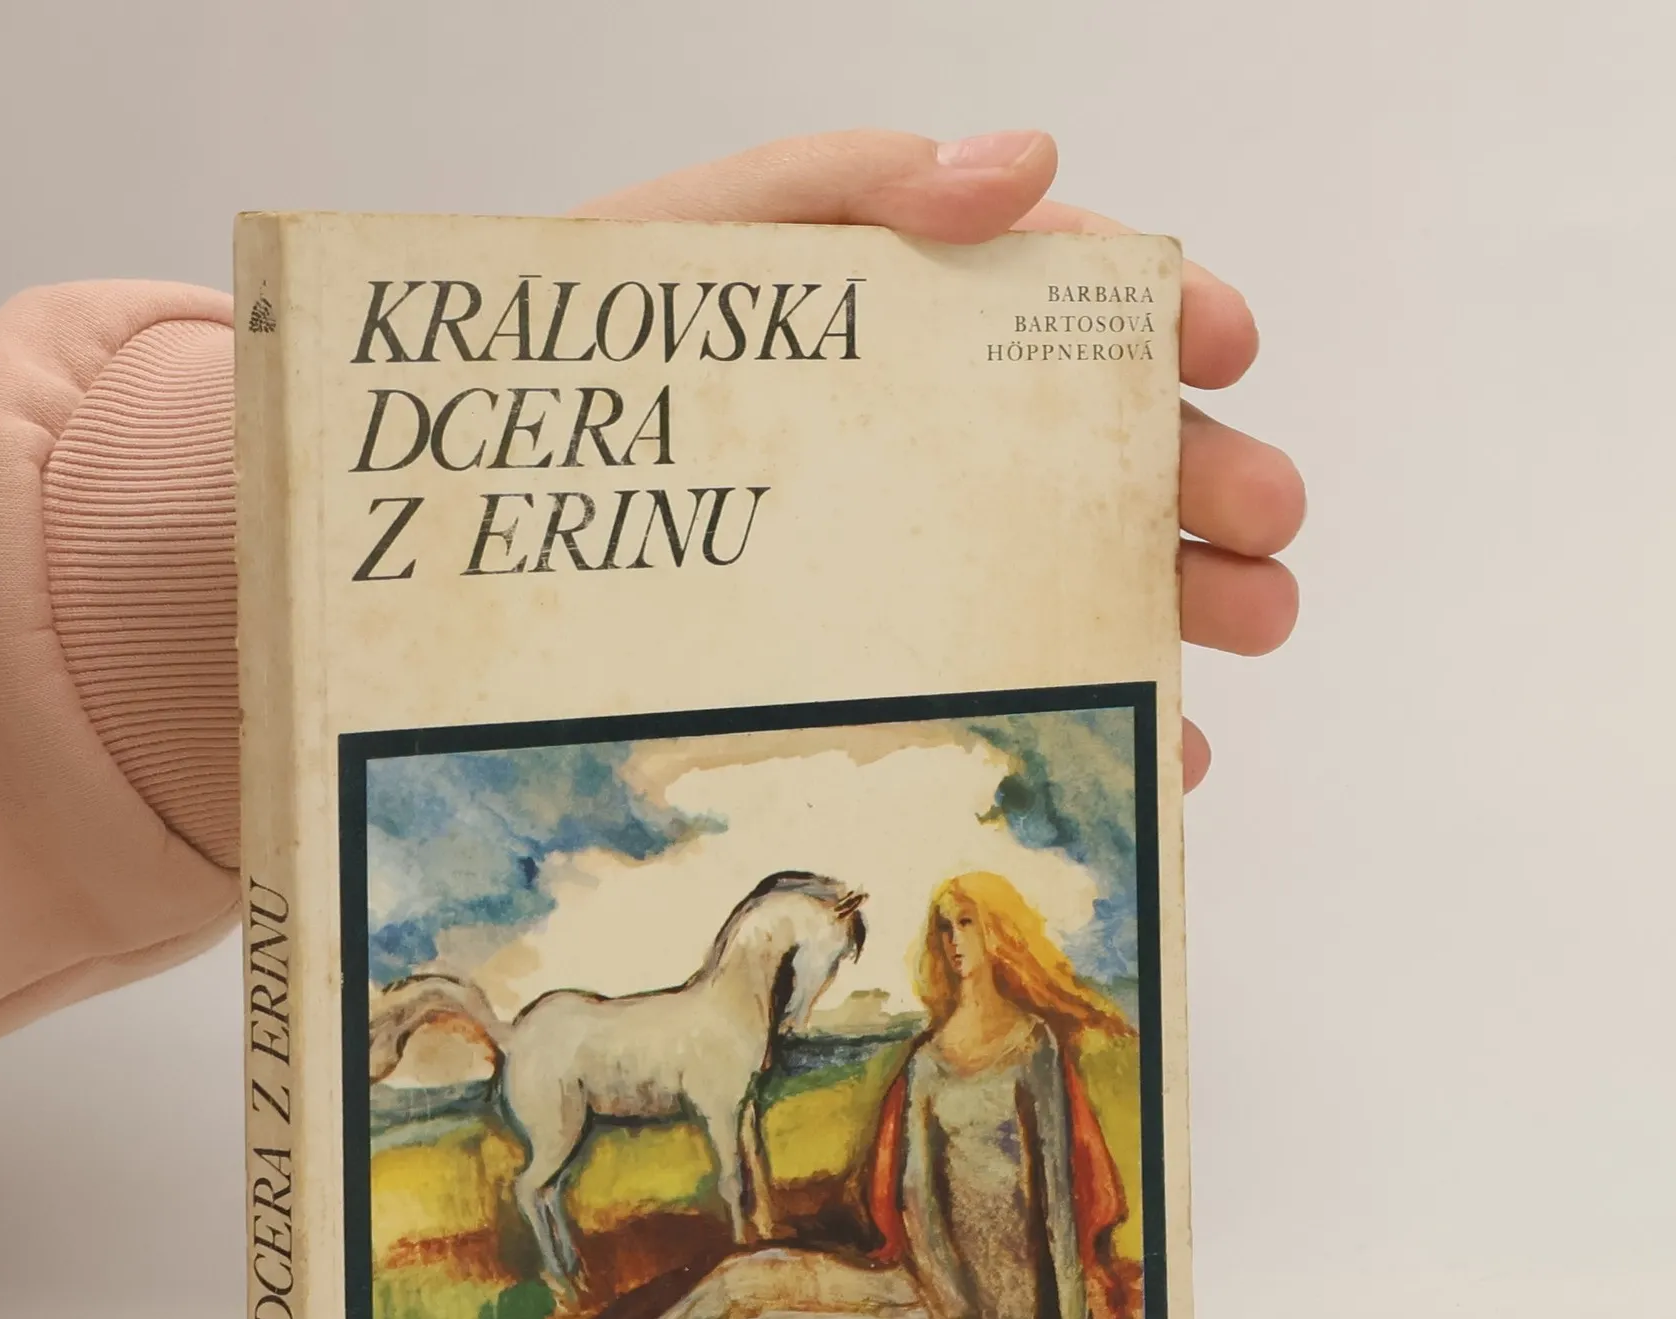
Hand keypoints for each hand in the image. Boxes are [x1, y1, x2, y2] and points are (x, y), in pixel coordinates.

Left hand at [574, 130, 1303, 789]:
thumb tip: (1020, 162)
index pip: (1048, 302)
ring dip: (1175, 600)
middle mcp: (907, 448)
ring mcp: (890, 567)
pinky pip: (999, 700)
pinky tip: (1158, 745)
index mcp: (886, 326)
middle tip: (1268, 523)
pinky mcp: (861, 675)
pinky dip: (1091, 720)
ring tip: (1250, 624)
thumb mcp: (691, 245)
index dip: (1153, 315)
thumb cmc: (563, 368)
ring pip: (1066, 578)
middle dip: (1198, 479)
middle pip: (1084, 453)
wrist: (460, 517)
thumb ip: (843, 186)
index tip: (1231, 342)